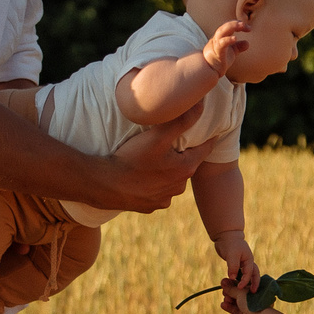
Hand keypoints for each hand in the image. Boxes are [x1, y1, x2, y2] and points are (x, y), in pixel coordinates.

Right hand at [93, 111, 212, 214]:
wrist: (105, 185)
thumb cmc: (133, 159)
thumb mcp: (158, 136)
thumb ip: (182, 120)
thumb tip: (201, 106)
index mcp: (186, 169)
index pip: (205, 149)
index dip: (207, 137)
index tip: (208, 130)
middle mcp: (179, 187)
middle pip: (187, 165)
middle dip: (183, 154)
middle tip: (173, 143)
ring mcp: (165, 199)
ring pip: (172, 180)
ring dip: (168, 171)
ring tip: (155, 160)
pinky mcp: (150, 206)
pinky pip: (158, 192)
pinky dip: (154, 184)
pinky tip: (143, 177)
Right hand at [201, 18, 252, 74]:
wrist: (209, 71)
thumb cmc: (219, 61)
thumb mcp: (231, 52)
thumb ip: (238, 47)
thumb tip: (247, 43)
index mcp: (220, 37)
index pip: (228, 27)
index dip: (237, 24)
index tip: (248, 28)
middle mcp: (216, 39)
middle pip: (225, 27)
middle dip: (235, 23)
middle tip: (245, 24)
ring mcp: (215, 45)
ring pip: (221, 32)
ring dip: (231, 26)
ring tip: (241, 25)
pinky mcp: (216, 52)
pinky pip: (221, 44)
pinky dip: (228, 39)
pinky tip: (235, 38)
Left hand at [211, 230, 259, 291]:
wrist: (226, 236)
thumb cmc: (230, 244)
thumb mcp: (231, 254)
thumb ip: (233, 266)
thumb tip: (233, 278)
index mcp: (249, 259)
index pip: (249, 272)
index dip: (245, 281)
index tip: (239, 288)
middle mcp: (248, 262)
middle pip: (255, 274)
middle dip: (255, 283)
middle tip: (254, 293)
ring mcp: (244, 264)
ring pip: (249, 275)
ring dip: (248, 283)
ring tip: (247, 292)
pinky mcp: (239, 266)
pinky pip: (242, 275)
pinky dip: (241, 280)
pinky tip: (237, 287)